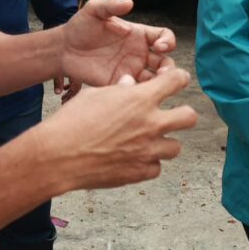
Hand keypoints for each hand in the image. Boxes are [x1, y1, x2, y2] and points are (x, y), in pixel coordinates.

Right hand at [34, 68, 197, 189]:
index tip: (177, 80)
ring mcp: (147, 150)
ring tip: (147, 141)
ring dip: (165, 142)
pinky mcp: (140, 172)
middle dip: (183, 114)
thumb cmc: (72, 121)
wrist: (59, 156)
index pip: (176, 80)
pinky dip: (148, 163)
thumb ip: (119, 90)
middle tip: (171, 115)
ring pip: (176, 147)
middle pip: (189, 117)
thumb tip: (130, 84)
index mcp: (140, 99)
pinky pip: (156, 167)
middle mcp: (150, 124)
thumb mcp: (95, 95)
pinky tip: (133, 158)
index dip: (178, 77)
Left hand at [57, 0, 175, 86]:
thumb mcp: (94, 10)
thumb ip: (111, 5)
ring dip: (158, 84)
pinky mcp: (118, 84)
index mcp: (138, 34)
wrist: (63, 48)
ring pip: (154, 80)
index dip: (168, 41)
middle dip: (169, 68)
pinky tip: (131, 91)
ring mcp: (130, 70)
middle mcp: (139, 53)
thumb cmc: (80, 26)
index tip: (160, 46)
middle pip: (165, 62)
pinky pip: (134, 91)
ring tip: (152, 86)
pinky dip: (138, 93)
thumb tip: (129, 2)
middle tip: (163, 73)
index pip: (165, 37)